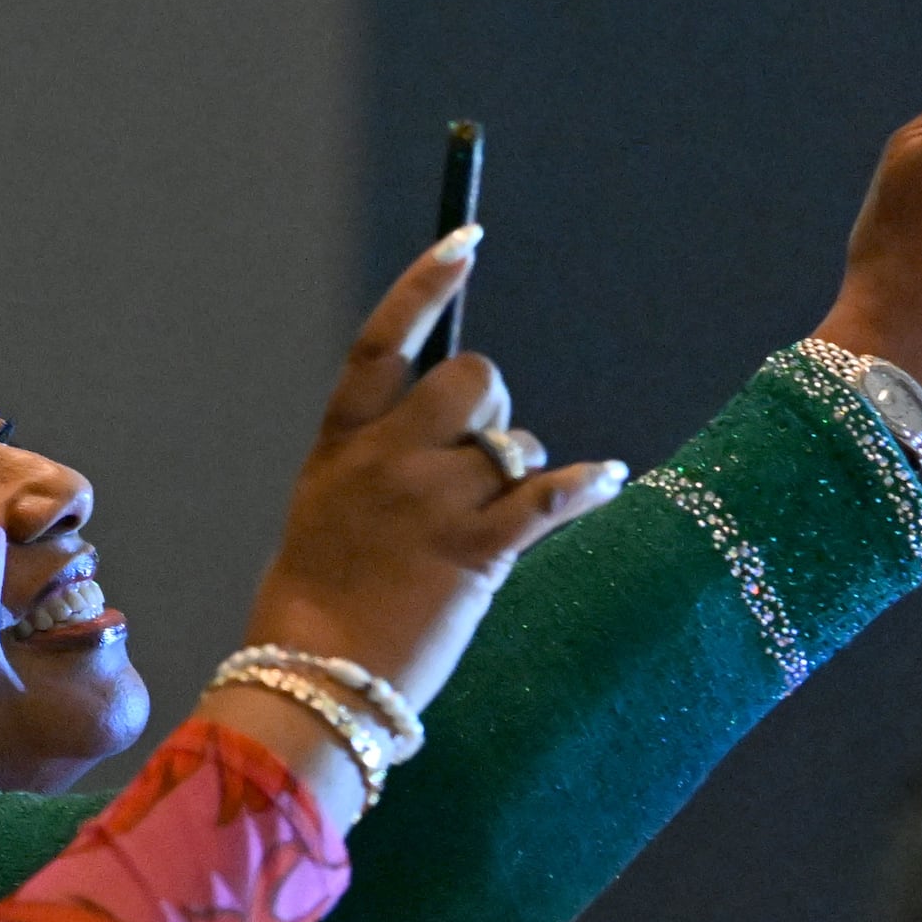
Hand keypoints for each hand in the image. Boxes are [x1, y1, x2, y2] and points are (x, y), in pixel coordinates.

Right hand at [239, 230, 623, 712]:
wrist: (313, 682)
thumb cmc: (320, 600)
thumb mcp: (326, 505)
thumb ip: (376, 453)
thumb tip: (452, 419)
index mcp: (342, 443)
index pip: (385, 340)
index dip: (426, 284)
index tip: (467, 239)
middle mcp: (385, 460)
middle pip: (474, 380)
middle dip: (492, 408)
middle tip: (484, 457)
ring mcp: (428, 504)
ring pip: (513, 446)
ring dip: (519, 473)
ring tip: (487, 526)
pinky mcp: (472, 554)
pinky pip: (547, 499)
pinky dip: (584, 488)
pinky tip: (608, 480)